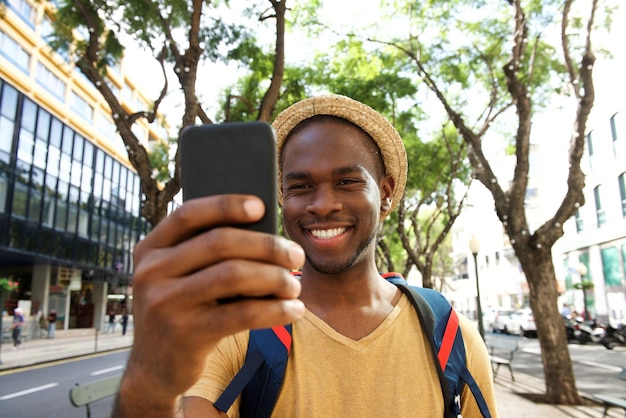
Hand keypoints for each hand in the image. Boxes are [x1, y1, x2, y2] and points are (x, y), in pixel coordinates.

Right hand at [115, 195, 304, 415]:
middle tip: (296, 255)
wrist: (154, 369)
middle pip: (219, 242)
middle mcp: (150, 272)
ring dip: (274, 278)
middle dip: (266, 245)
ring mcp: (164, 303)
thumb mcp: (179, 278)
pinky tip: (294, 311)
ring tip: (295, 286)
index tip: (261, 206)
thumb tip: (265, 233)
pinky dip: (274, 310)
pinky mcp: (185, 334)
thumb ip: (206, 255)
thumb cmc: (182, 310)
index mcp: (149, 249)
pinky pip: (241, 313)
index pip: (188, 214)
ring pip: (233, 275)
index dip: (226, 205)